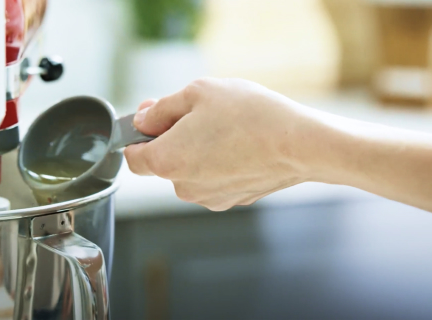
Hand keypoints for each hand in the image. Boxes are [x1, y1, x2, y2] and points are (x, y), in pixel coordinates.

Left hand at [124, 78, 325, 210]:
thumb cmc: (249, 115)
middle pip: (163, 162)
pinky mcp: (231, 200)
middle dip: (173, 138)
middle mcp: (183, 187)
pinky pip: (212, 179)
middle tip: (198, 114)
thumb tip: (142, 119)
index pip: (132, 157)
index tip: (152, 119)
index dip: (138, 136)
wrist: (299, 144)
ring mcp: (208, 198)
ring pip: (189, 170)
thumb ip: (160, 109)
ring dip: (197, 150)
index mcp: (167, 161)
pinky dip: (217, 163)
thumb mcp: (197, 93)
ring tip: (226, 129)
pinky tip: (239, 145)